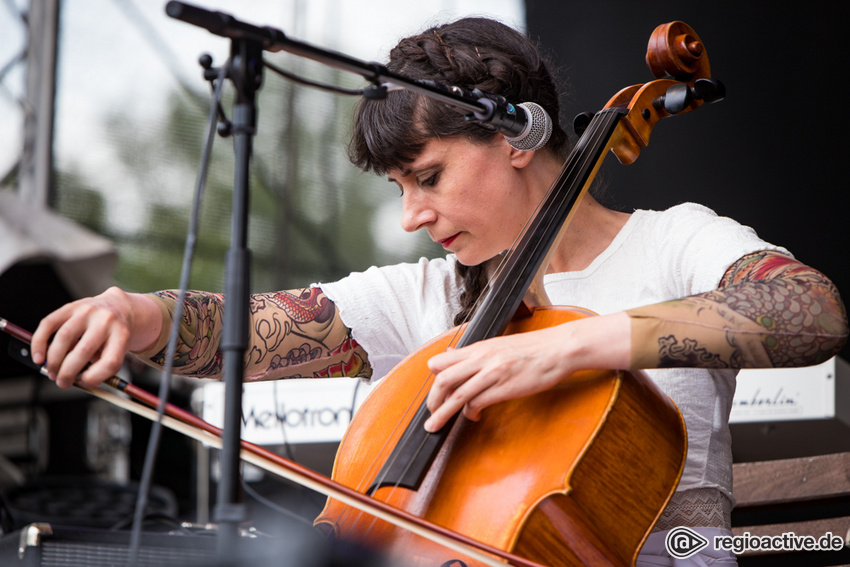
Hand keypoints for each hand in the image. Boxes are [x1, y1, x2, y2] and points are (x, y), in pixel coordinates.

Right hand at [30, 287, 160, 388]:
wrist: (118, 307)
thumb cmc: (114, 335)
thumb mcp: (118, 350)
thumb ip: (101, 365)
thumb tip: (77, 380)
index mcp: (122, 335)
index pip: (110, 361)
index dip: (95, 377)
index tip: (85, 383)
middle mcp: (106, 320)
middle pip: (84, 350)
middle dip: (68, 372)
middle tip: (62, 383)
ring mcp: (87, 311)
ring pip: (64, 338)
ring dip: (53, 360)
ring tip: (52, 373)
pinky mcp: (70, 307)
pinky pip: (49, 324)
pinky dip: (39, 343)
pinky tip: (38, 357)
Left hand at [423, 312, 630, 431]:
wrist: (558, 349)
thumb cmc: (532, 348)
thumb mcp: (498, 345)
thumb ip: (474, 353)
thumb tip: (451, 354)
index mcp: (478, 348)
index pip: (441, 361)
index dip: (433, 378)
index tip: (435, 391)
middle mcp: (481, 358)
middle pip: (442, 379)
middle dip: (432, 400)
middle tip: (430, 413)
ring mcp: (492, 373)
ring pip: (457, 394)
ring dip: (442, 413)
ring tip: (435, 425)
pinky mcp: (505, 387)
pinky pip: (478, 402)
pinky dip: (470, 413)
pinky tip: (474, 416)